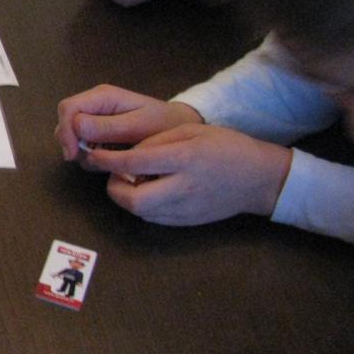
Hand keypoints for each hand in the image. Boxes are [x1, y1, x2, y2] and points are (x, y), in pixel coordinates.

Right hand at [56, 84, 201, 161]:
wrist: (181, 130)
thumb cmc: (164, 124)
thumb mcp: (139, 126)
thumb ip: (108, 126)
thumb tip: (76, 125)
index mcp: (103, 96)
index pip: (68, 108)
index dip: (65, 131)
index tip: (73, 154)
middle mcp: (94, 105)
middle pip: (65, 121)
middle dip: (72, 143)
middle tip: (91, 161)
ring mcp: (95, 119)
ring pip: (71, 136)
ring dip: (82, 152)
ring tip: (106, 162)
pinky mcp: (98, 133)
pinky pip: (82, 145)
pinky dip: (90, 156)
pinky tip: (109, 161)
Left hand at [89, 123, 292, 223]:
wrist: (259, 178)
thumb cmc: (224, 146)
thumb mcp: (190, 131)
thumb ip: (156, 142)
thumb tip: (126, 155)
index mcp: (185, 158)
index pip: (135, 163)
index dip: (108, 160)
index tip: (94, 155)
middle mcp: (184, 187)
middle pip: (133, 200)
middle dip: (114, 188)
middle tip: (115, 174)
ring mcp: (187, 209)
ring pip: (141, 212)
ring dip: (127, 198)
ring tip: (132, 181)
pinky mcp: (188, 222)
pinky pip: (153, 218)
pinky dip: (143, 206)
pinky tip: (149, 192)